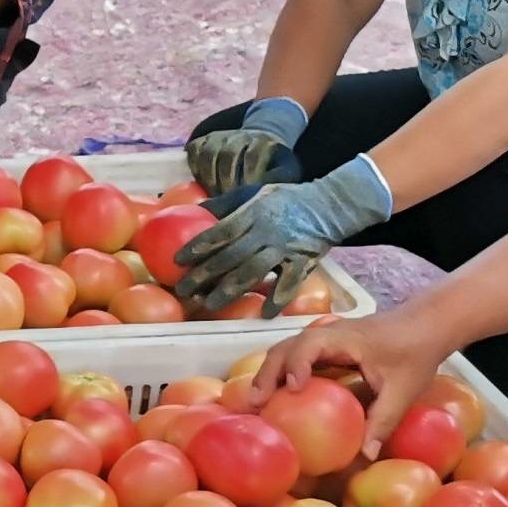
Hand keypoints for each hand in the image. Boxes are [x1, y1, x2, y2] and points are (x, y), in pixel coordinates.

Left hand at [174, 159, 391, 315]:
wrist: (330, 204)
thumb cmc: (286, 199)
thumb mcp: (255, 192)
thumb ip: (227, 203)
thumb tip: (196, 209)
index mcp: (251, 214)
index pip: (220, 232)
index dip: (197, 246)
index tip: (177, 261)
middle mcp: (265, 232)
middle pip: (230, 256)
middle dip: (204, 275)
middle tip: (183, 290)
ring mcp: (285, 248)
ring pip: (253, 272)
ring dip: (229, 290)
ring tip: (209, 305)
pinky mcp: (303, 261)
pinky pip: (289, 283)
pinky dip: (278, 299)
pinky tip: (264, 313)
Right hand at [189, 98, 309, 195]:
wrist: (258, 142)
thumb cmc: (270, 165)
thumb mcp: (284, 171)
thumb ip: (279, 180)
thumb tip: (264, 194)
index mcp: (262, 141)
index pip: (252, 155)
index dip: (249, 176)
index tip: (247, 194)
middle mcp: (240, 134)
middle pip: (227, 155)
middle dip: (226, 181)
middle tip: (227, 199)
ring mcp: (220, 136)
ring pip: (208, 154)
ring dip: (209, 178)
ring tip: (214, 194)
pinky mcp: (204, 139)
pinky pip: (194, 152)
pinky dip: (195, 169)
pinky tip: (202, 183)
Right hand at [238, 304, 451, 455]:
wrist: (425, 325)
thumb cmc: (415, 352)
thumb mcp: (403, 390)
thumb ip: (383, 421)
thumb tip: (365, 456)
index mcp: (344, 339)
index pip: (310, 346)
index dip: (297, 365)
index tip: (294, 389)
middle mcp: (327, 333)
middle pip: (286, 347)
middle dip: (267, 373)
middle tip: (255, 403)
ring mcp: (324, 338)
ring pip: (286, 349)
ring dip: (269, 373)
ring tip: (256, 402)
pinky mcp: (326, 346)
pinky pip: (296, 355)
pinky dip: (281, 372)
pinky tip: (277, 394)